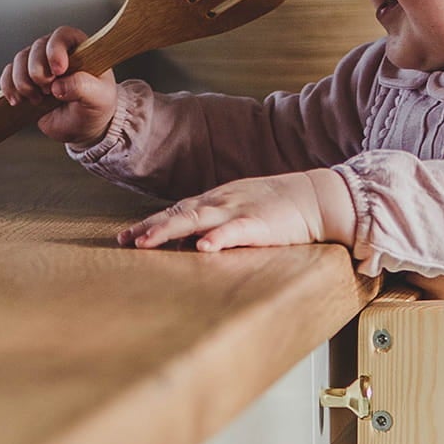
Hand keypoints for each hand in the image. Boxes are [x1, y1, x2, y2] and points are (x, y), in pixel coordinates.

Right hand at [0, 24, 121, 144]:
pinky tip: (18, 100)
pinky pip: (8, 75)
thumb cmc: (96, 107)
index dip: (55, 50)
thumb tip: (58, 86)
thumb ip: (83, 87)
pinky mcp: (25, 79)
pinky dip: (9, 87)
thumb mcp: (99, 98)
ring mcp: (38, 65)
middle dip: (38, 71)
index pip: (62, 35)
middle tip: (48, 90)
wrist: (84, 128)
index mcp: (79, 49)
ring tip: (38, 99)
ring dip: (24, 81)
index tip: (58, 71)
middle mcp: (56, 52)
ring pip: (19, 60)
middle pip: (36, 48)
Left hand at [118, 168, 353, 252]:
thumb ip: (218, 225)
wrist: (318, 197)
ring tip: (146, 242)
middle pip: (178, 213)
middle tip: (125, 241)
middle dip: (150, 227)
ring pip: (196, 219)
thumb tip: (192, 244)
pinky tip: (202, 246)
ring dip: (169, 230)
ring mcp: (239, 211)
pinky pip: (234, 231)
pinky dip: (217, 237)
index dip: (151, 223)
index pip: (177, 211)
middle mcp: (222, 202)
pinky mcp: (260, 224)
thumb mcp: (244, 212)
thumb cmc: (283, 208)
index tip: (127, 237)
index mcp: (218, 200)